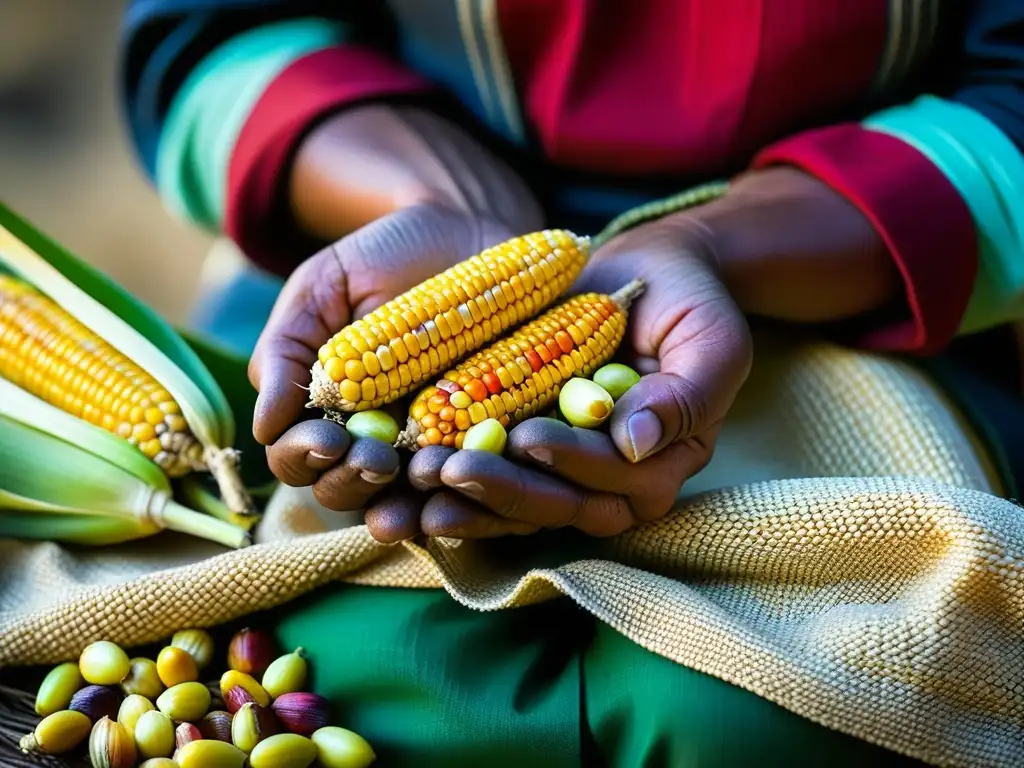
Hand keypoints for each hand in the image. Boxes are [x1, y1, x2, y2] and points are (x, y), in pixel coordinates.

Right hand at [249, 105, 540, 513]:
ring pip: (418, 496)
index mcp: (327, 416)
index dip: (306, 459)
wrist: (465, 227)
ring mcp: (438, 444)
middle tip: (375, 459)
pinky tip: (482, 466)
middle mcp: (379, 442)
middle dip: (357, 481)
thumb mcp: (321, 290)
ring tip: (424, 471)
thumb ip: (286, 352)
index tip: (325, 439)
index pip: (301, 461)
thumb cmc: (380, 259)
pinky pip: (488, 470)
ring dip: (416, 498)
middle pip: (353, 491)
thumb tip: (263, 427)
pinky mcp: (497, 434)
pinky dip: (483, 476)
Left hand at [368, 213, 753, 540]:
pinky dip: (451, 488)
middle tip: (450, 471)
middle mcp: (615, 484)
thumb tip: (639, 442)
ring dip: (466, 502)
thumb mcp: (710, 337)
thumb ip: (690, 393)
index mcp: (664, 462)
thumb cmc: (685, 300)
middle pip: (561, 505)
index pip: (617, 477)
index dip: (574, 462)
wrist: (638, 274)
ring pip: (518, 507)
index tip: (529, 436)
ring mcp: (566, 476)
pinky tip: (409, 481)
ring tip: (418, 485)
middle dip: (504, 490)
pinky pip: (489, 486)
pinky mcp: (524, 460)